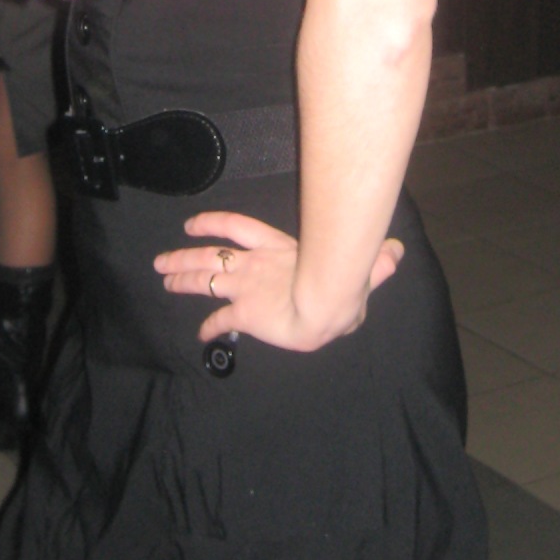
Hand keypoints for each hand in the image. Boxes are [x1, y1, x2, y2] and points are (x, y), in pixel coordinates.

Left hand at [155, 210, 404, 351]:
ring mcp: (246, 286)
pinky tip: (199, 335)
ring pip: (204, 279)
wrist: (323, 306)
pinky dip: (207, 327)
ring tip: (163, 279)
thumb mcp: (359, 273)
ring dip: (181, 279)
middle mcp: (254, 263)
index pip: (237, 227)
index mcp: (277, 248)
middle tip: (161, 260)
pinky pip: (219, 320)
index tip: (191, 224)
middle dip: (183, 256)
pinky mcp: (244, 312)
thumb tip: (398, 251)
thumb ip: (375, 264)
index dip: (212, 223)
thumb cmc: (340, 287)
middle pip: (210, 254)